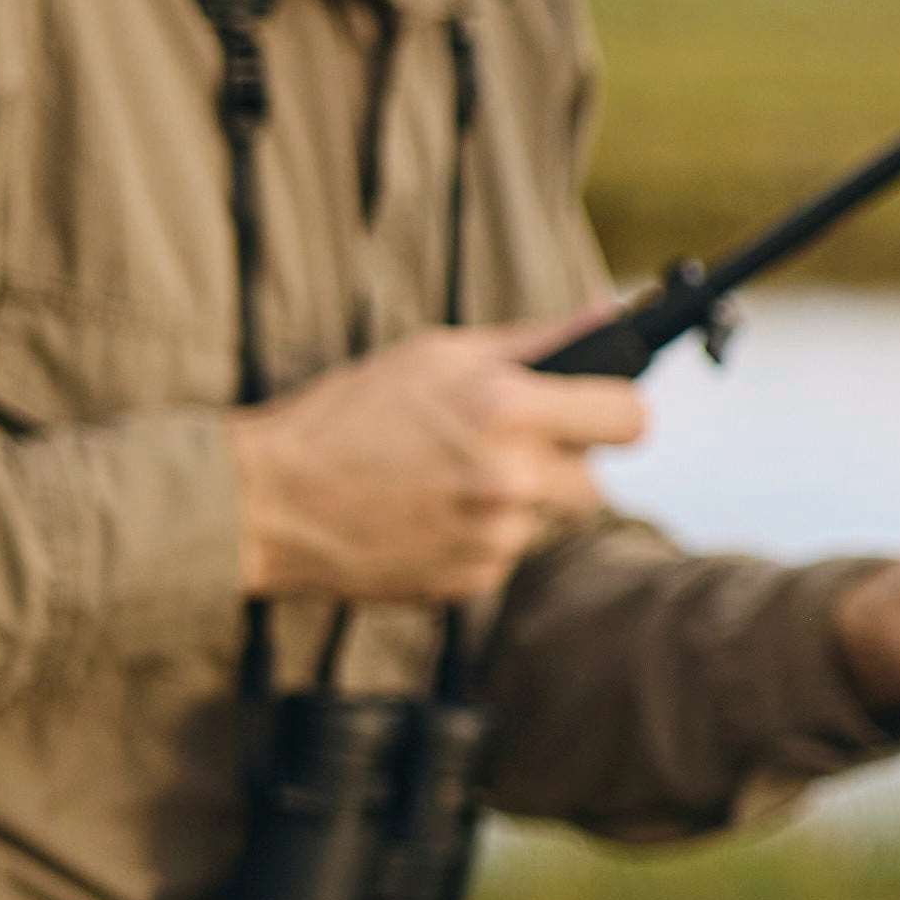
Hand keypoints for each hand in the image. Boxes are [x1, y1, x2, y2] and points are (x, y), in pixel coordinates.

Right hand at [232, 318, 646, 607]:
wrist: (270, 502)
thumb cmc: (346, 415)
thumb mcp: (435, 355)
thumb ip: (533, 342)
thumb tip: (607, 317)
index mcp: (506, 410)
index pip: (629, 419)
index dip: (619, 412)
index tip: (603, 412)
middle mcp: (511, 479)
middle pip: (594, 482)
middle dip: (559, 465)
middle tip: (505, 448)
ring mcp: (494, 538)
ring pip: (546, 520)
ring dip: (516, 502)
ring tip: (448, 480)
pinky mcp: (473, 581)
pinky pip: (505, 554)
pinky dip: (480, 537)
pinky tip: (428, 515)